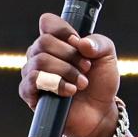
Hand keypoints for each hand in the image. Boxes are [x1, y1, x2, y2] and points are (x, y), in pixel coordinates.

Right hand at [20, 16, 121, 136]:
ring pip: (40, 60)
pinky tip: (70, 91)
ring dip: (66, 71)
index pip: (47, 22)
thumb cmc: (100, 84)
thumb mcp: (107, 58)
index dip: (64, 31)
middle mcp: (40, 54)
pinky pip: (32, 80)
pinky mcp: (30, 92)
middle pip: (44, 41)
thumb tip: (81, 43)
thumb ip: (100, 43)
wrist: (100, 114)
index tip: (79, 44)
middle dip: (70, 55)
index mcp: (56, 42)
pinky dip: (56, 84)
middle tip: (86, 68)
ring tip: (82, 83)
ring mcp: (33, 72)